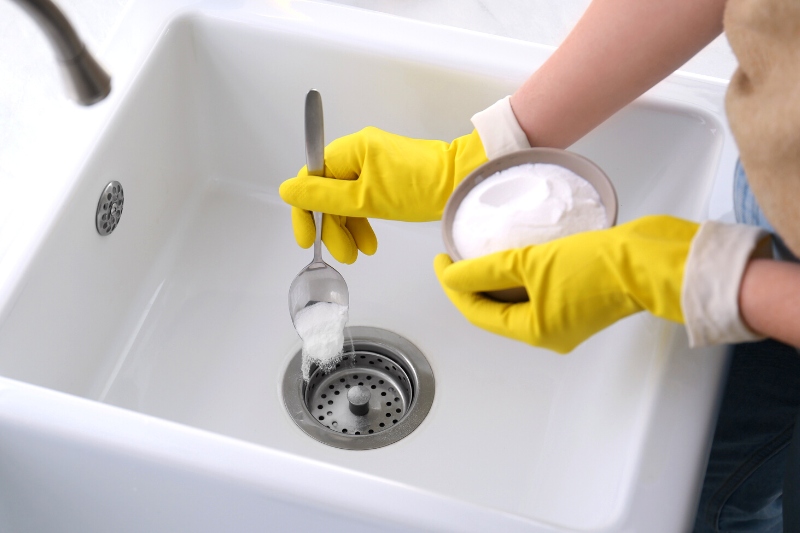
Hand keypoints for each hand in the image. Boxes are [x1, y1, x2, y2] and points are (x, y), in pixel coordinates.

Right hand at [280, 126, 487, 263]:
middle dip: (332, 227)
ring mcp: (372, 163)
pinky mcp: (385, 176)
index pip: (310, 179)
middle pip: (327, 192)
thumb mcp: (366, 199)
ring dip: (348, 228)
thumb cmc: (419, 188)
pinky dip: (363, 221)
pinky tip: (368, 241)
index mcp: (349, 149)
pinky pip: (362, 199)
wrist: (461, 183)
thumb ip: (323, 197)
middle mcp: (357, 152)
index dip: (305, 211)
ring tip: (358, 254)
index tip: (307, 239)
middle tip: (343, 255)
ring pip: (345, 200)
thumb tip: (287, 190)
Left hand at [434, 215, 698, 352]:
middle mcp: (550, 332)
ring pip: (517, 302)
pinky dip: (520, 278)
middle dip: (472, 286)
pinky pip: (537, 293)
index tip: (441, 260)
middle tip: (455, 257)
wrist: (650, 260)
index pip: (479, 313)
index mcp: (536, 331)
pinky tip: (513, 256)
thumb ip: (486, 270)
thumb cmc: (598, 266)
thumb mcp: (532, 263)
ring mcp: (567, 319)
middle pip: (496, 311)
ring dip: (496, 281)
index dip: (454, 287)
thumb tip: (452, 275)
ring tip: (478, 254)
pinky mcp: (581, 301)